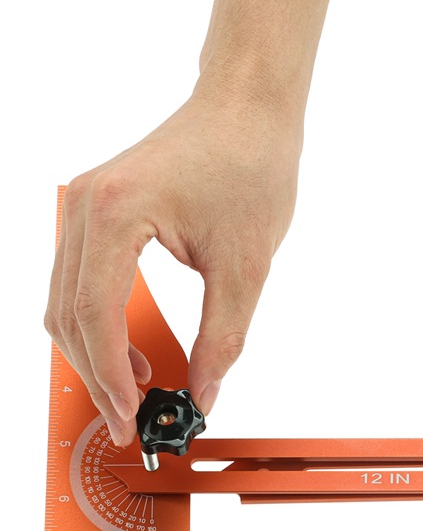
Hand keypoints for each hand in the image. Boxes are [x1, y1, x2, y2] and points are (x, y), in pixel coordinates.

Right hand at [45, 88, 301, 445]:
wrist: (247, 109)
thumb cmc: (250, 167)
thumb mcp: (246, 267)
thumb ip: (222, 338)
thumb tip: (204, 393)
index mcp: (114, 212)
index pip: (94, 314)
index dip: (110, 377)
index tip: (131, 418)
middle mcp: (84, 207)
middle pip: (67, 314)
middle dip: (97, 375)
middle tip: (130, 420)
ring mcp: (82, 207)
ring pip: (64, 302)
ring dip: (94, 353)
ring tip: (137, 391)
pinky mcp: (96, 212)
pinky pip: (78, 281)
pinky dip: (97, 323)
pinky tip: (132, 353)